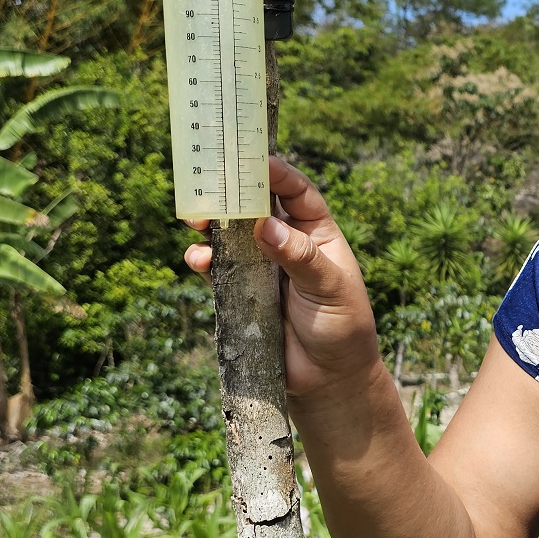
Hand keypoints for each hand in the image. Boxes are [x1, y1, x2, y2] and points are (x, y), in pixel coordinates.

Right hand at [184, 156, 381, 399]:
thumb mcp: (330, 288)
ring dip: (211, 225)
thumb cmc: (343, 328)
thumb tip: (266, 226)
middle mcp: (287, 244)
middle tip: (208, 184)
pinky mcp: (241, 294)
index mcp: (318, 234)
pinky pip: (217, 270)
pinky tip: (197, 258)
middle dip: (232, 194)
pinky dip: (203, 260)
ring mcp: (262, 268)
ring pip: (231, 236)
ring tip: (195, 220)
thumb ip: (300, 257)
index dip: (275, 172)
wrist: (328, 380)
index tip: (252, 157)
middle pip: (255, 207)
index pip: (296, 191)